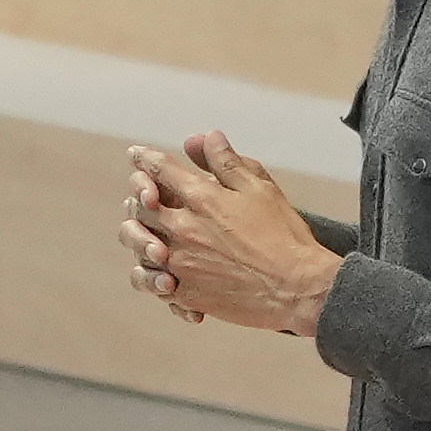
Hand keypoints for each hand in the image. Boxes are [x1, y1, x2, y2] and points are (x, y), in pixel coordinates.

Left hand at [120, 128, 335, 341]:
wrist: (294, 288)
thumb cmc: (282, 234)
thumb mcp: (259, 187)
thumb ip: (226, 161)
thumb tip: (203, 137)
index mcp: (201, 198)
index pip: (160, 170)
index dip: (145, 159)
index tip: (136, 154)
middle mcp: (183, 229)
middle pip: (140, 207)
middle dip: (138, 196)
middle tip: (141, 194)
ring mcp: (180, 264)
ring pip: (139, 246)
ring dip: (138, 235)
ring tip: (145, 233)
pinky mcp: (185, 293)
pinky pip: (152, 282)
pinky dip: (151, 274)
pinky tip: (161, 269)